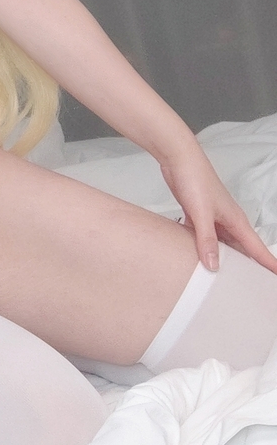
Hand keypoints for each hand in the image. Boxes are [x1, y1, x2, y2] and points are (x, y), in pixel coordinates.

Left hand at [160, 140, 276, 274]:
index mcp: (236, 220)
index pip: (256, 248)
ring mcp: (213, 218)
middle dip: (246, 266)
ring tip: (223, 278)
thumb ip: (207, 240)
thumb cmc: (195, 178)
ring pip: (221, 244)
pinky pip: (203, 236)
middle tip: (248, 285)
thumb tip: (214, 266)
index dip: (268, 264)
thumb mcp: (202, 213)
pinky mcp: (198, 215)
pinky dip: (202, 247)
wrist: (178, 158)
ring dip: (222, 258)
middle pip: (241, 249)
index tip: (274, 278)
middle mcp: (228, 220)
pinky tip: (196, 257)